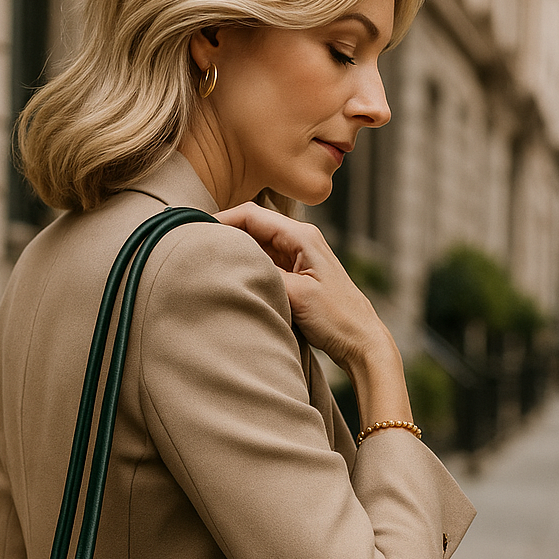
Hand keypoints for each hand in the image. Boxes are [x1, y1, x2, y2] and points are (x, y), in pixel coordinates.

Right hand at [217, 203, 413, 428]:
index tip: (196, 233)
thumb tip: (229, 261)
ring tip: (209, 265)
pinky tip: (232, 280)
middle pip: (252, 227)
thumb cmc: (337, 318)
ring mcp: (298, 259)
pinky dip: (248, 269)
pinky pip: (265, 265)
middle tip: (196, 250)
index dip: (221, 220)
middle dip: (225, 236)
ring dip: (235, 254)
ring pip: (256, 246)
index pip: (251, 215)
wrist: (362, 343)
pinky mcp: (297, 277)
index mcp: (302, 236)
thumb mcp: (296, 294)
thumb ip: (262, 273)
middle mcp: (300, 241)